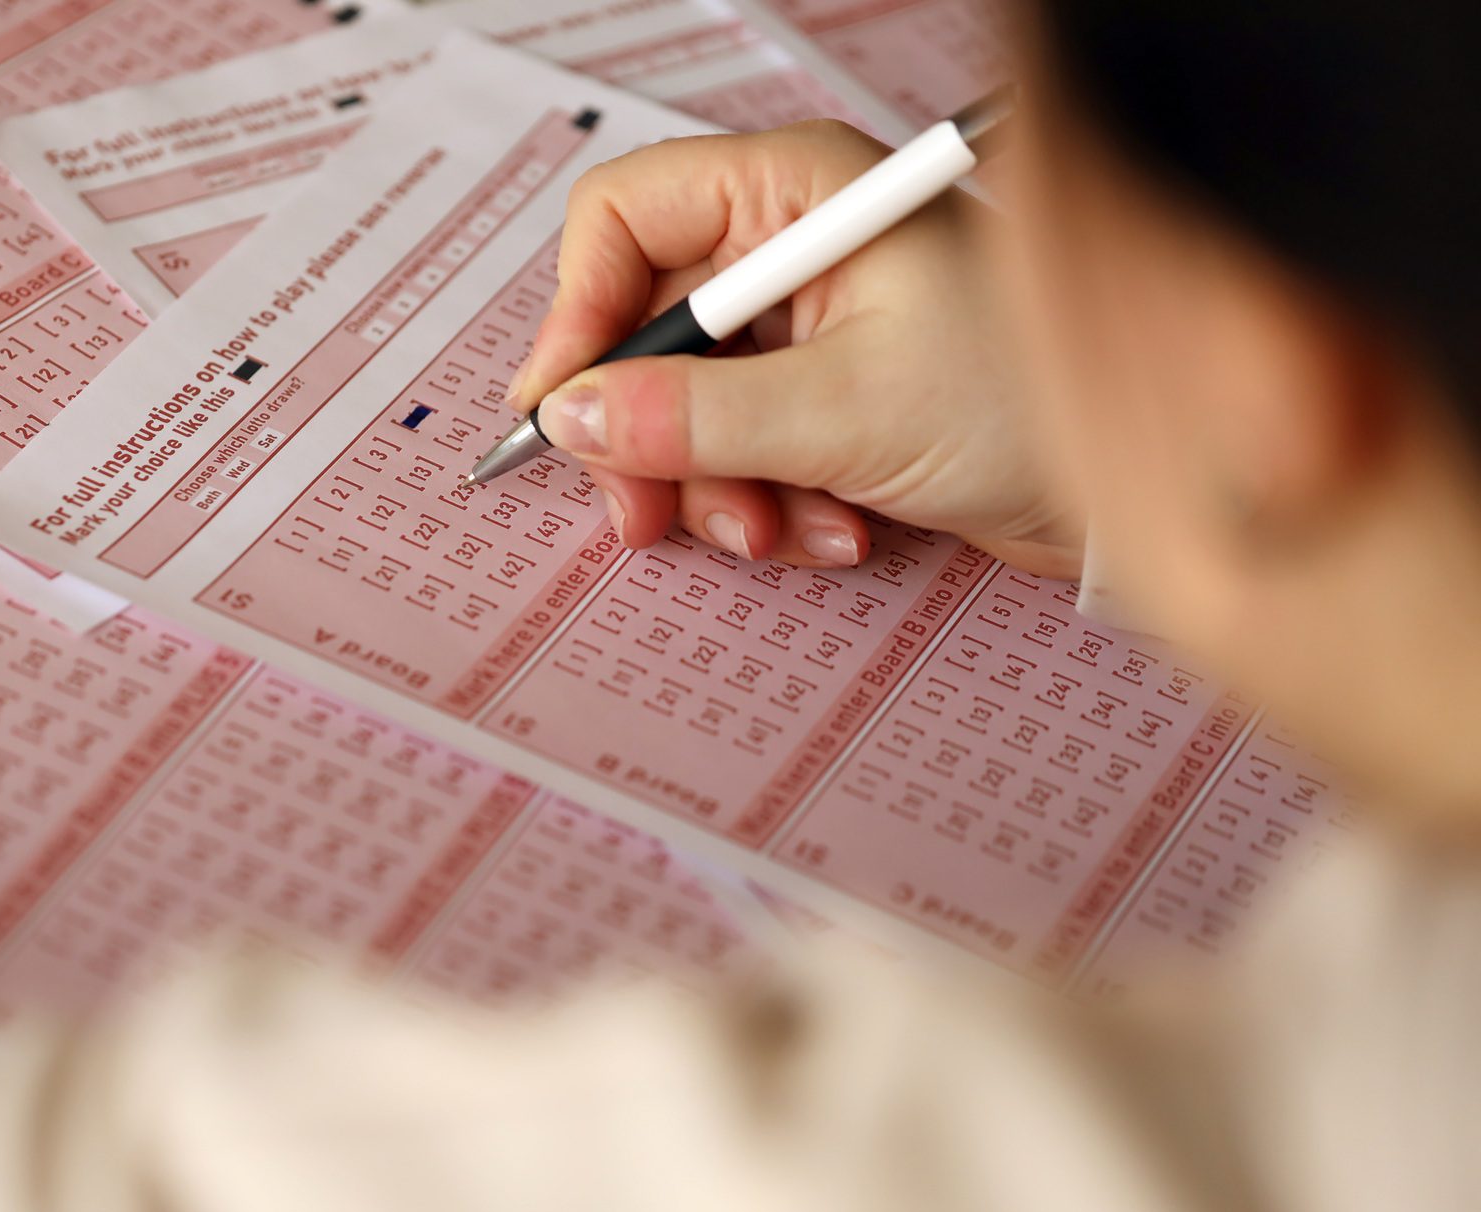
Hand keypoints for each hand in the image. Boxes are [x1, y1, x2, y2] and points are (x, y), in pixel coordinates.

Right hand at [512, 120, 1082, 576]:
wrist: (1133, 490)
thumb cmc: (1026, 405)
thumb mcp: (841, 414)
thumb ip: (693, 417)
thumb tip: (575, 418)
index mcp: (795, 193)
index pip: (624, 216)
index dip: (579, 313)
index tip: (565, 411)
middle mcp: (789, 244)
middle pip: (642, 325)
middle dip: (647, 434)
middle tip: (642, 514)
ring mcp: (805, 322)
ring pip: (681, 400)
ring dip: (714, 486)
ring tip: (778, 531)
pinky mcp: (821, 391)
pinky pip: (737, 445)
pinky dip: (766, 498)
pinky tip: (832, 529)